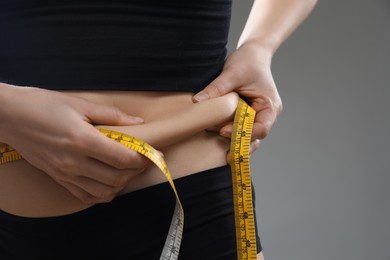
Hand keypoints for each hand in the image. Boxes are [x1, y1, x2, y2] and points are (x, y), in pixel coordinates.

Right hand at [0, 84, 150, 203]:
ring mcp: (65, 174)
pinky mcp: (59, 179)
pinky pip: (86, 196)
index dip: (143, 158)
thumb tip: (137, 123)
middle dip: (136, 171)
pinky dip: (103, 193)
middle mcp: (74, 162)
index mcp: (82, 140)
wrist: (11, 117)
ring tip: (128, 170)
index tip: (153, 153)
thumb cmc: (44, 105)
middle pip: (117, 177)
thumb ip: (112, 116)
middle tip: (143, 160)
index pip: (123, 158)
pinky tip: (110, 182)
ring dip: (122, 183)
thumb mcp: (80, 104)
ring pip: (104, 191)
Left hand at [193, 42, 282, 158]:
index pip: (261, 128)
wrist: (252, 54)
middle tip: (225, 157)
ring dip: (235, 144)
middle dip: (239, 146)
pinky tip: (218, 141)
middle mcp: (265, 115)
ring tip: (222, 155)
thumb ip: (217, 88)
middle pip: (255, 138)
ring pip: (248, 139)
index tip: (223, 130)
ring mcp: (256, 118)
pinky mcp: (246, 118)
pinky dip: (231, 136)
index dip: (243, 133)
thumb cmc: (248, 62)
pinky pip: (240, 131)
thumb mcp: (232, 73)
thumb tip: (198, 102)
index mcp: (269, 106)